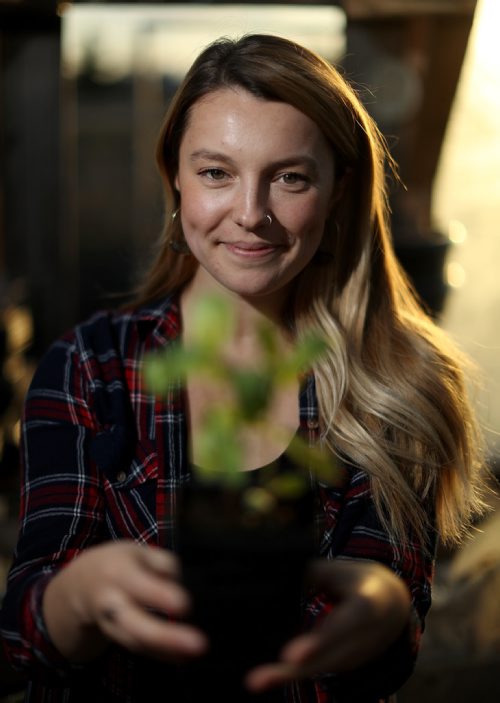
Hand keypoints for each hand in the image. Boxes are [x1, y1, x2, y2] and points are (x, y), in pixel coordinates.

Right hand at [43, 541, 207, 662]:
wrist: (78, 586)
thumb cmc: (117, 564)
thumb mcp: (137, 551)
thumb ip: (163, 564)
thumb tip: (179, 586)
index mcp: (118, 573)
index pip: (139, 586)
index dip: (160, 596)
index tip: (184, 605)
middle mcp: (111, 602)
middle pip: (134, 623)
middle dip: (164, 636)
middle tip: (199, 644)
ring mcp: (111, 625)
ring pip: (136, 642)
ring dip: (167, 650)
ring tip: (195, 652)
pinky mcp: (118, 639)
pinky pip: (140, 649)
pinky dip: (162, 654)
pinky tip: (184, 657)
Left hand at [245, 559, 410, 691]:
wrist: (391, 603)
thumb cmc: (356, 579)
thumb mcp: (339, 570)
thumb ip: (310, 573)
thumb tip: (275, 576)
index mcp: (367, 606)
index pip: (342, 626)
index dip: (318, 642)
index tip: (289, 655)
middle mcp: (365, 638)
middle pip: (328, 657)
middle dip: (295, 669)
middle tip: (257, 680)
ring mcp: (358, 656)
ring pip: (321, 668)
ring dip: (288, 676)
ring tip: (256, 681)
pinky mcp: (347, 665)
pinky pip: (318, 669)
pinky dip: (293, 673)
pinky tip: (266, 678)